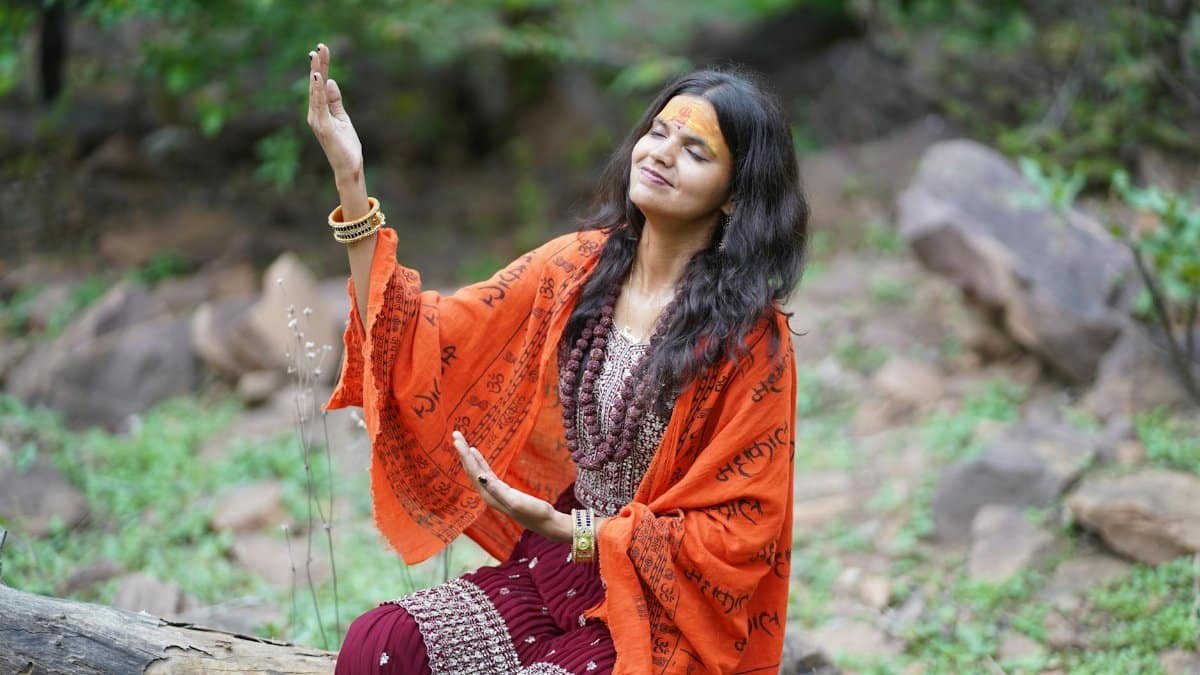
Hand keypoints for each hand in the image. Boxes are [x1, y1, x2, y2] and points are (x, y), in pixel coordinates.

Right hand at [307, 43, 363, 185]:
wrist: (349, 168)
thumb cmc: (345, 146)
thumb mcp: (343, 119)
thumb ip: (335, 101)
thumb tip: (331, 81)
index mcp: (320, 111)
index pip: (320, 85)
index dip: (321, 68)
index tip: (322, 50)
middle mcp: (315, 114)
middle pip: (316, 85)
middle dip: (318, 66)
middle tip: (319, 47)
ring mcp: (317, 120)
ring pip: (316, 92)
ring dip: (316, 73)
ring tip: (316, 56)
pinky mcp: (323, 127)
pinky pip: (320, 105)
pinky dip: (318, 91)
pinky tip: (317, 78)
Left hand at [452, 430, 571, 542]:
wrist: (545, 522)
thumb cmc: (533, 512)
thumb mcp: (515, 501)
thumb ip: (497, 489)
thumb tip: (481, 476)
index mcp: (488, 495)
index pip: (473, 471)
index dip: (464, 455)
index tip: (456, 439)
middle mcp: (487, 494)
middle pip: (471, 470)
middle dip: (463, 452)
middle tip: (455, 434)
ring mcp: (493, 492)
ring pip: (477, 470)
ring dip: (469, 456)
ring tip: (461, 441)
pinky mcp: (501, 489)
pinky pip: (485, 472)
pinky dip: (480, 461)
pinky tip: (476, 454)